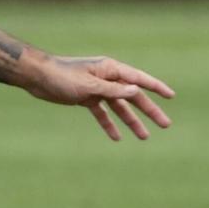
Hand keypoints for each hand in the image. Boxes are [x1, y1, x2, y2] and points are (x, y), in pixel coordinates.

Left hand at [27, 54, 174, 140]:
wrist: (37, 77)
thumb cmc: (62, 76)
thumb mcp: (89, 85)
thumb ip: (112, 90)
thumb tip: (135, 90)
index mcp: (110, 69)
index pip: (139, 79)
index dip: (156, 87)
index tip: (171, 96)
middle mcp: (106, 78)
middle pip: (133, 96)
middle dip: (149, 111)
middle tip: (165, 125)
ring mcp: (97, 88)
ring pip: (119, 107)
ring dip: (131, 121)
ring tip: (144, 137)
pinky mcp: (86, 97)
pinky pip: (102, 113)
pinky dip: (108, 124)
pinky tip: (116, 138)